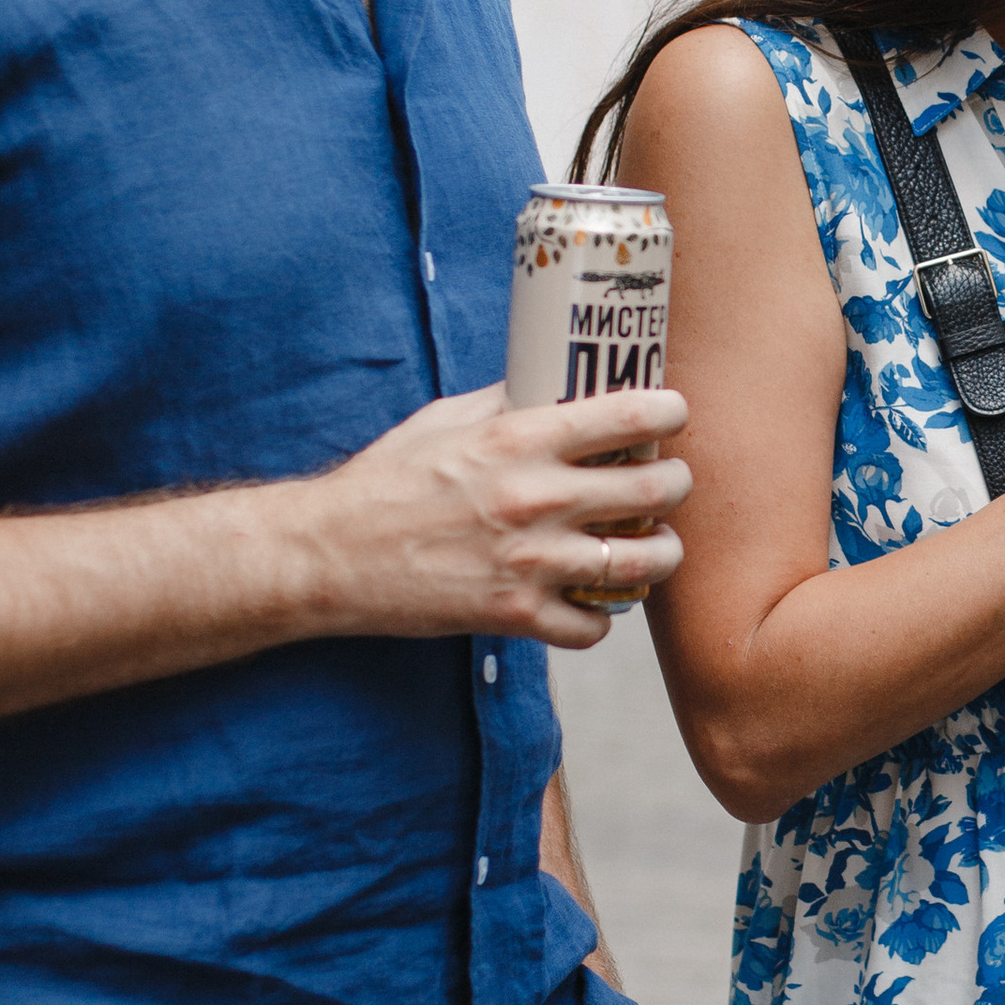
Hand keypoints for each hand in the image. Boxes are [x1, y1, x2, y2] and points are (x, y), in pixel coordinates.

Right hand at [297, 384, 693, 649]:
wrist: (329, 555)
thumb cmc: (385, 480)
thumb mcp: (446, 419)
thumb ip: (509, 401)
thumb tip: (555, 379)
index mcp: (521, 438)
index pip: (631, 416)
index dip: (671, 414)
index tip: (674, 417)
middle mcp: (536, 498)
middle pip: (659, 489)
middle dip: (676, 483)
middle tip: (668, 483)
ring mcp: (532, 562)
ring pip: (648, 562)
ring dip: (659, 552)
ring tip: (649, 545)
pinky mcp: (517, 615)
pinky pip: (597, 626)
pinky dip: (601, 615)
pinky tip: (590, 597)